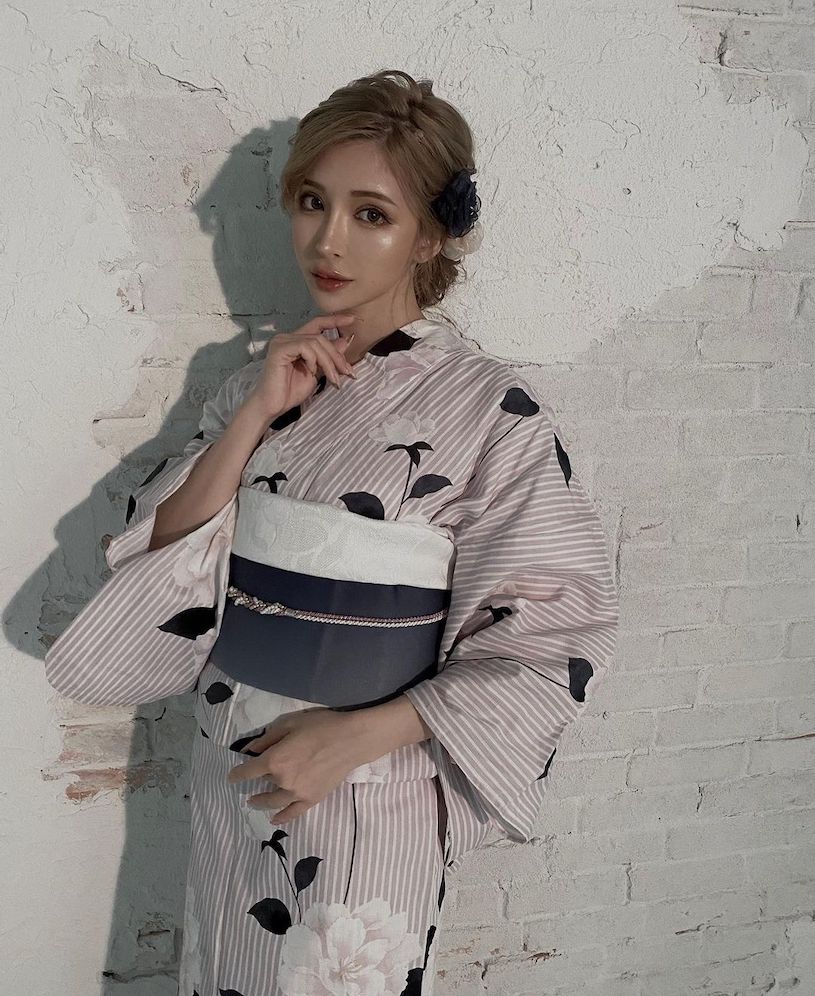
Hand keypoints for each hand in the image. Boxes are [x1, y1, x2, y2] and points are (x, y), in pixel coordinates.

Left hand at [226, 707, 371, 823]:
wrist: (351, 740)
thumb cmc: (320, 726)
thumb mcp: (290, 723)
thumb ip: (268, 738)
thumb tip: (250, 750)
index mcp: (275, 760)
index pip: (248, 771)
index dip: (237, 774)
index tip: (232, 776)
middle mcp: (283, 780)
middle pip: (262, 784)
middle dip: (255, 783)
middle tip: (250, 783)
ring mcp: (297, 793)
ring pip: (273, 802)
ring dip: (261, 802)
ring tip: (254, 802)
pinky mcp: (312, 799)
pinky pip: (293, 813)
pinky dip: (282, 817)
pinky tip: (275, 819)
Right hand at [248, 313, 357, 417]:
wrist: (273, 406)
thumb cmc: (291, 391)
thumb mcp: (317, 372)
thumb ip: (328, 356)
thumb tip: (346, 341)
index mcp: (296, 341)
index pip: (317, 324)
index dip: (335, 320)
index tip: (352, 319)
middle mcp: (287, 337)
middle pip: (320, 337)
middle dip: (337, 355)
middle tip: (347, 372)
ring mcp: (282, 342)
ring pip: (315, 342)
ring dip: (329, 362)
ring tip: (334, 379)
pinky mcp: (279, 349)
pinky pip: (305, 347)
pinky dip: (313, 360)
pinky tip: (311, 372)